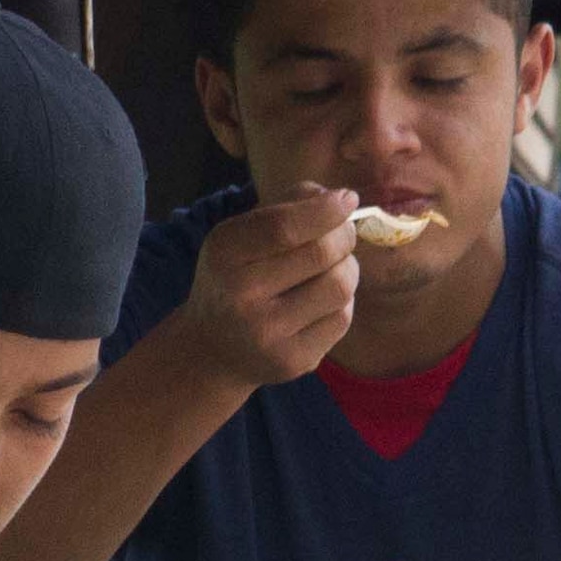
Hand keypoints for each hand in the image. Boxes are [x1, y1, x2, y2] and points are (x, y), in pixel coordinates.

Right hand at [174, 187, 362, 393]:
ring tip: (333, 266)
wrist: (213, 348)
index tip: (347, 199)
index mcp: (225, 253)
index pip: (283, 227)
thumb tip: (338, 199)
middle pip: (320, 253)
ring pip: (339, 286)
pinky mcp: (294, 360)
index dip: (325, 210)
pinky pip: (342, 318)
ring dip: (348, 267)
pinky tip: (323, 300)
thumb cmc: (236, 277)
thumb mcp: (242, 235)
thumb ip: (286, 207)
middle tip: (342, 233)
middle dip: (343, 235)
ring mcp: (268, 333)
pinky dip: (343, 300)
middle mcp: (240, 296)